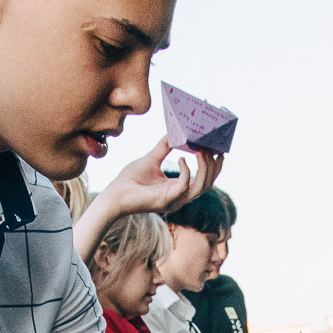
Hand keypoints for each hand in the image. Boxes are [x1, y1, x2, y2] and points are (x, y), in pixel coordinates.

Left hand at [97, 138, 222, 218]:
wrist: (114, 194)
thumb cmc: (130, 179)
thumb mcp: (151, 158)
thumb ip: (164, 146)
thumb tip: (174, 131)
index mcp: (178, 188)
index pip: (204, 180)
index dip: (214, 166)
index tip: (218, 149)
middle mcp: (180, 197)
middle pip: (208, 184)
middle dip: (214, 166)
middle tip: (214, 147)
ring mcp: (174, 201)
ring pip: (202, 186)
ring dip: (205, 167)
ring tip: (202, 149)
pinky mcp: (166, 201)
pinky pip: (185, 185)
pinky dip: (186, 170)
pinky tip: (181, 157)